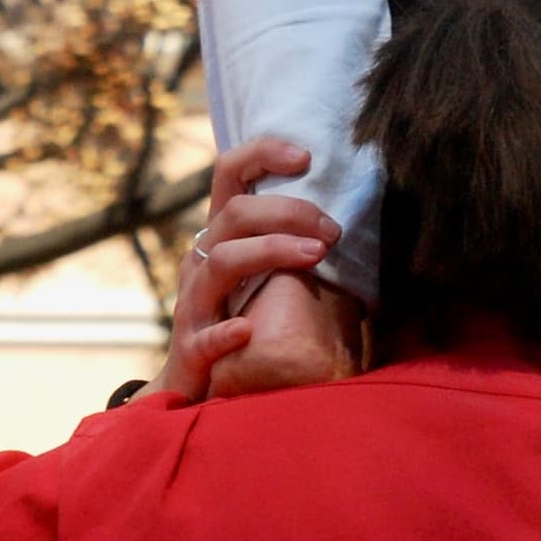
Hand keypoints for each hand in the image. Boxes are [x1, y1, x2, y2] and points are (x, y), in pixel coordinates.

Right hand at [151, 138, 334, 400]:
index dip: (262, 154)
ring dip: (271, 252)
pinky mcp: (190, 349)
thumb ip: (292, 240)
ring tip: (317, 256)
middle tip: (333, 230)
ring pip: (222, 260)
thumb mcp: (264, 272)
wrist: (196, 386)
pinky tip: (249, 331)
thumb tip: (350, 214)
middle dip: (289, 212)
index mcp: (221, 235)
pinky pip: (205, 337)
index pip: (229, 173)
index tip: (306, 156)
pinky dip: (226, 332)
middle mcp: (201, 260)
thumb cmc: (244, 318)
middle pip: (235, 213)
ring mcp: (193, 303)